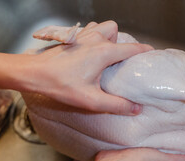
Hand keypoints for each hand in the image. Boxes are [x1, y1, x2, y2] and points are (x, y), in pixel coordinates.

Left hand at [28, 21, 152, 114]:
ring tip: (107, 55)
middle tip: (121, 62)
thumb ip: (117, 105)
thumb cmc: (60, 85)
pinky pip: (92, 28)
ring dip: (110, 37)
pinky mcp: (75, 36)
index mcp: (104, 52)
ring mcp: (84, 35)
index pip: (133, 48)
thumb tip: (136, 108)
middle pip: (119, 34)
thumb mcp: (91, 100)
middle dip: (124, 45)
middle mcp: (96, 39)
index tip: (151, 56)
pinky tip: (92, 51)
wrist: (34, 74)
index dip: (145, 52)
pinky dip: (97, 35)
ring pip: (106, 27)